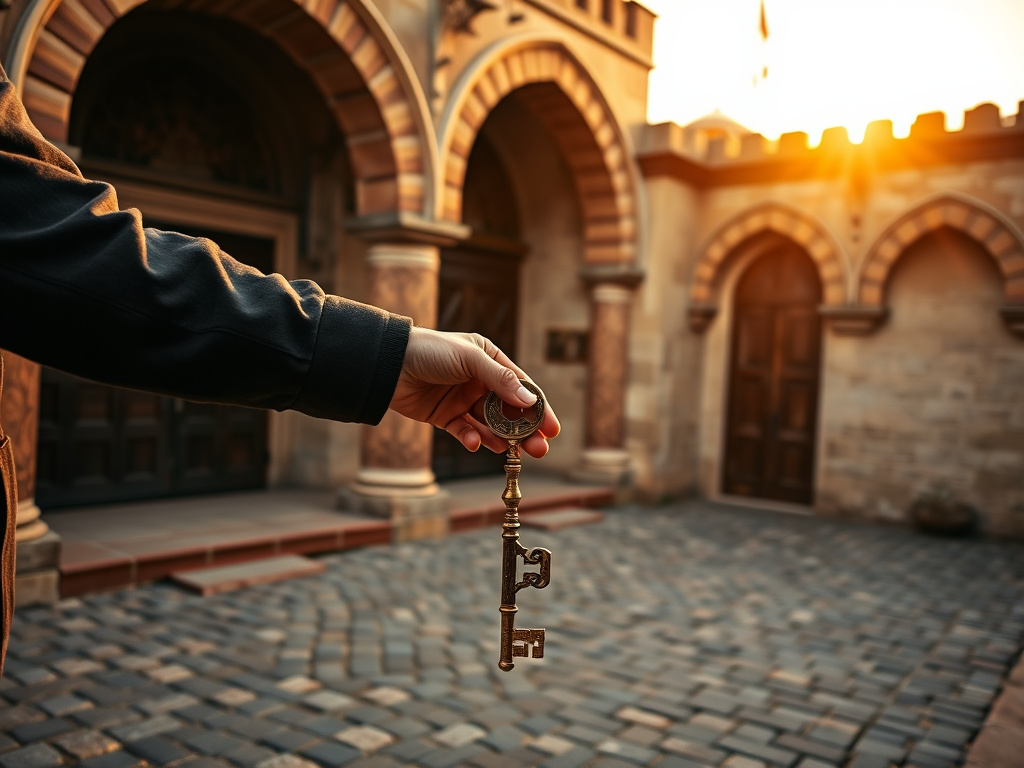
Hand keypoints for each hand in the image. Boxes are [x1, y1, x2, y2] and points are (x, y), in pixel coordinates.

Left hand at [389, 327, 559, 457]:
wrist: (387, 363)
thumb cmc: (430, 350)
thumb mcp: (470, 359)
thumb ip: (501, 380)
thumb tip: (531, 400)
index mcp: (489, 359)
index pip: (521, 387)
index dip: (538, 409)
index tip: (552, 429)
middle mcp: (479, 380)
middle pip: (509, 410)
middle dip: (525, 430)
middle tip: (539, 449)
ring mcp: (462, 400)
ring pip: (490, 425)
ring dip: (502, 439)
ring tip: (512, 452)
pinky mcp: (445, 417)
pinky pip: (465, 432)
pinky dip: (473, 439)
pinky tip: (476, 443)